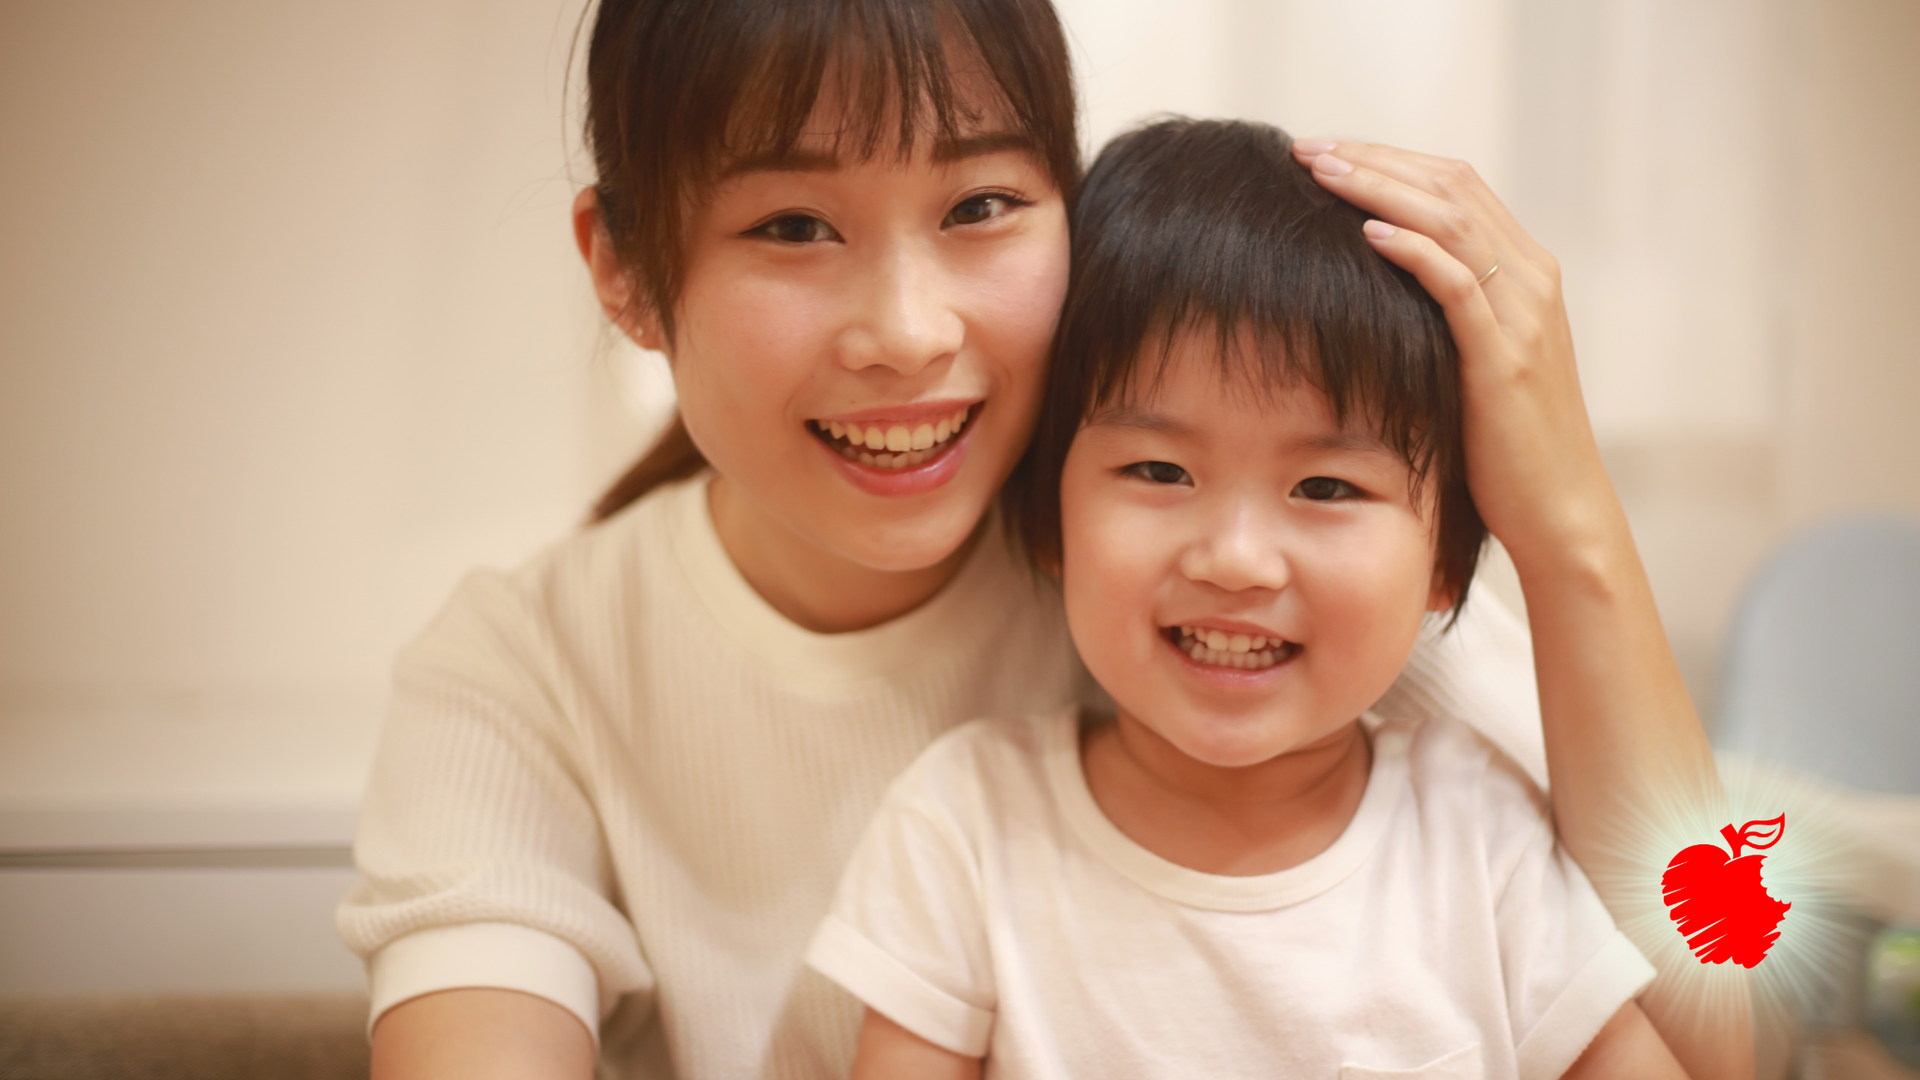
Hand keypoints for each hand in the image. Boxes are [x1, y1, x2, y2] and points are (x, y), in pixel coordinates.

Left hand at [1288, 139, 1624, 579]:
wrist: (1558, 508)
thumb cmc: (1502, 444)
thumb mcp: (1470, 362)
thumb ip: (1440, 317)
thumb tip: (1369, 290)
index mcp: (1524, 272)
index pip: (1455, 185)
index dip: (1389, 160)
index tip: (1325, 152)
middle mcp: (1530, 279)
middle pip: (1450, 187)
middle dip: (1375, 160)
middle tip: (1307, 146)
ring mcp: (1523, 314)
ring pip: (1451, 221)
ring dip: (1381, 189)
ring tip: (1322, 171)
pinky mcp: (1506, 357)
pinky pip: (1458, 285)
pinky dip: (1414, 251)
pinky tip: (1366, 234)